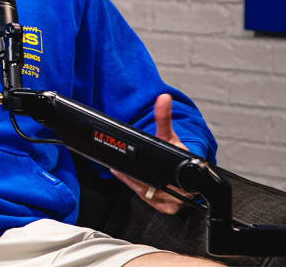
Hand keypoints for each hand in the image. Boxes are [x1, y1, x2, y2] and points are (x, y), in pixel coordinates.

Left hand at [110, 93, 189, 214]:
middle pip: (148, 188)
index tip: (128, 165)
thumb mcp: (170, 135)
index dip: (141, 175)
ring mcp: (172, 203)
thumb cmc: (179, 152)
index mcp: (184, 177)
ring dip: (130, 181)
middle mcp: (180, 193)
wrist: (188, 168)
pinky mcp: (164, 208)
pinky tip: (123, 176)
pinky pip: (145, 198)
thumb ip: (164, 117)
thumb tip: (163, 98)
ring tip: (118, 170)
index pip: (159, 179)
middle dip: (132, 177)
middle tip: (118, 166)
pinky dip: (133, 186)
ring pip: (144, 193)